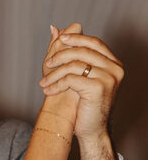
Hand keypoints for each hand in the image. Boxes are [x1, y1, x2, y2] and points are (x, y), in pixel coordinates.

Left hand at [40, 23, 121, 159]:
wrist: (92, 130)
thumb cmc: (84, 104)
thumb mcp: (78, 76)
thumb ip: (68, 51)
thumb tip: (55, 28)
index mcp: (114, 64)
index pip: (94, 42)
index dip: (76, 38)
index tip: (59, 40)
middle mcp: (115, 69)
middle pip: (83, 51)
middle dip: (60, 56)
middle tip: (46, 64)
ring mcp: (108, 78)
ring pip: (74, 65)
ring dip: (54, 74)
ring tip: (43, 82)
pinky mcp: (98, 88)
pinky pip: (70, 79)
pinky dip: (55, 85)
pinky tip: (47, 91)